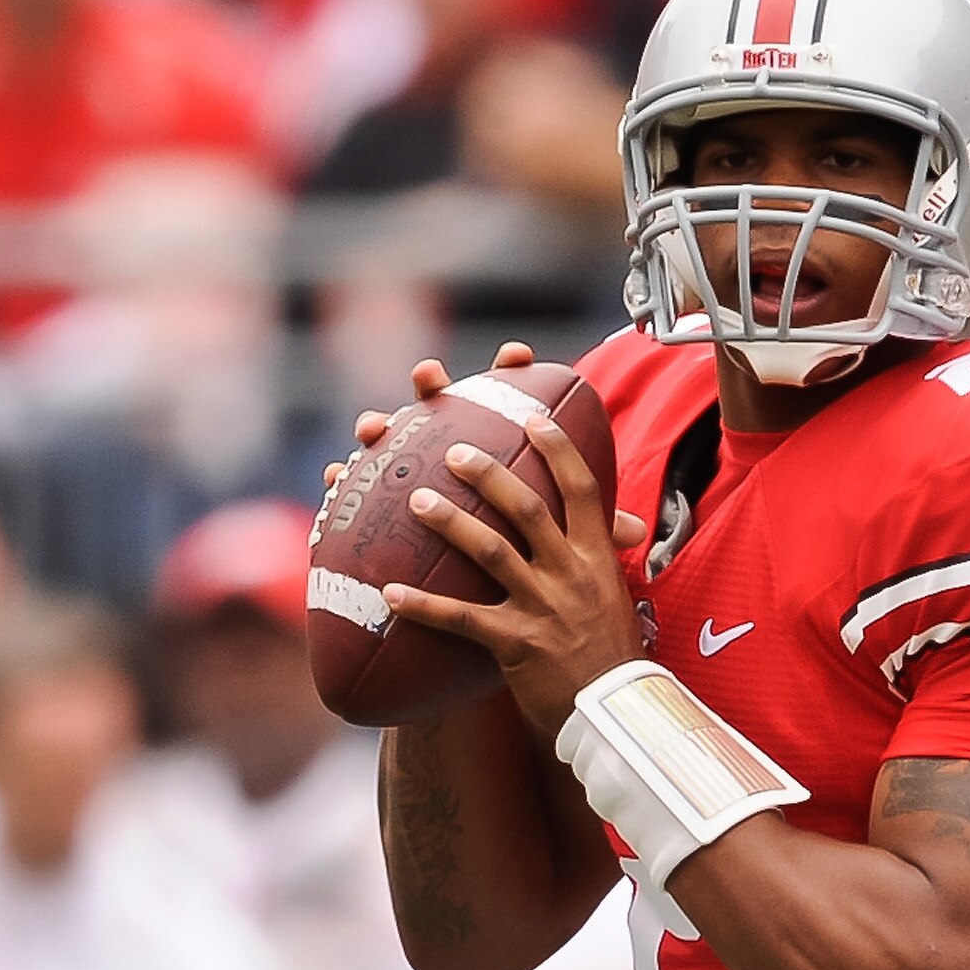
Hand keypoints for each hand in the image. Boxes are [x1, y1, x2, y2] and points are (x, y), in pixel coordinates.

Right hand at [318, 337, 643, 571]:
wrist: (480, 614)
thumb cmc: (521, 572)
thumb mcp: (557, 553)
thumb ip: (590, 533)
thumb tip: (636, 530)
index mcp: (496, 455)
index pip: (504, 402)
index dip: (510, 373)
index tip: (518, 355)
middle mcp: (450, 456)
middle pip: (441, 410)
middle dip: (433, 386)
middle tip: (430, 376)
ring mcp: (412, 477)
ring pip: (391, 444)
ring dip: (378, 427)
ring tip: (373, 426)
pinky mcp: (382, 509)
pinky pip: (353, 494)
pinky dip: (340, 483)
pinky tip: (333, 479)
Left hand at [389, 407, 646, 742]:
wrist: (616, 718)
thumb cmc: (613, 662)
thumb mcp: (616, 602)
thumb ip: (601, 564)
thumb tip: (614, 532)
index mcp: (598, 561)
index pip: (583, 490)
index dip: (558, 449)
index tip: (533, 416)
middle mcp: (572, 576)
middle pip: (527, 508)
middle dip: (487, 473)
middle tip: (454, 449)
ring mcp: (544, 609)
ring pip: (490, 551)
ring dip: (450, 521)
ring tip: (416, 499)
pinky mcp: (516, 645)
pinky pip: (462, 618)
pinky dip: (424, 606)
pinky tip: (390, 594)